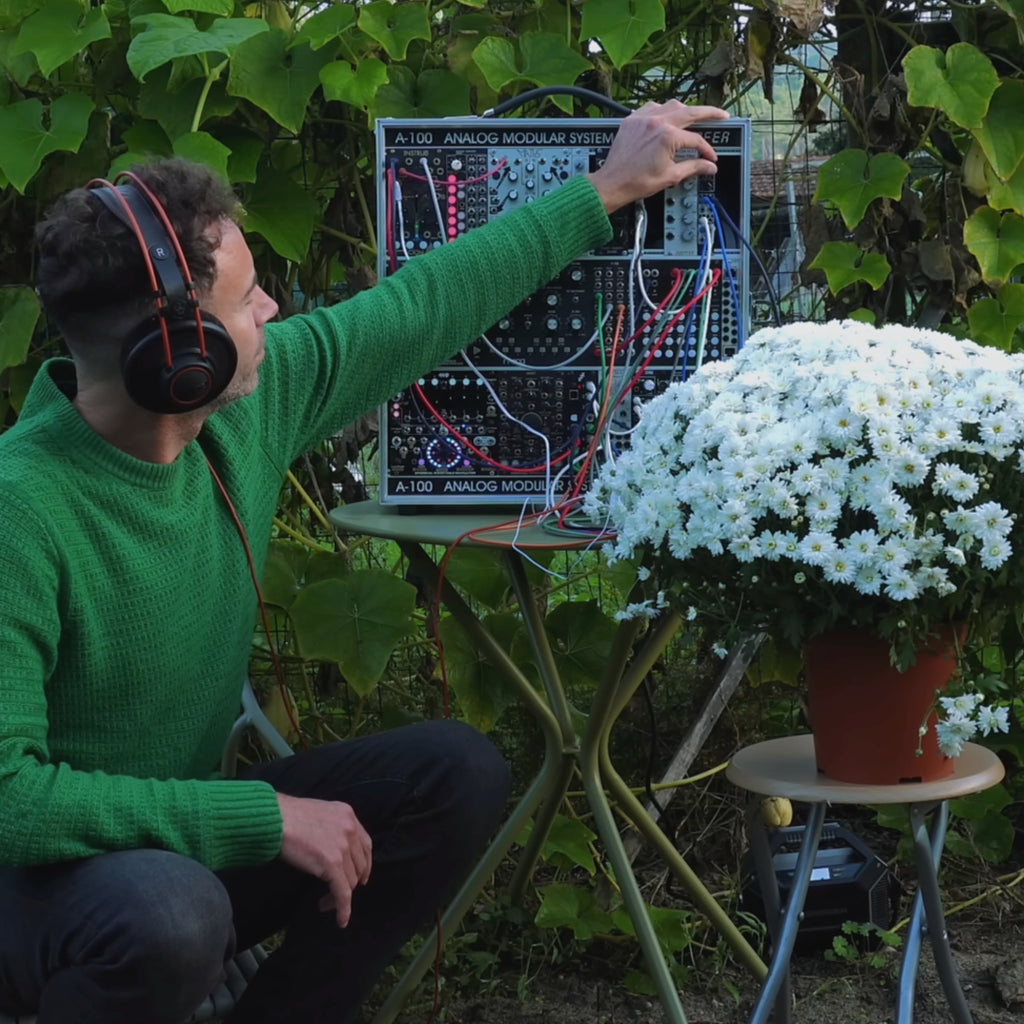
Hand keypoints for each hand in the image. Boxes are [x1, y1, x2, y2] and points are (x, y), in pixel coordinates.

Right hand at [277, 793, 372, 927]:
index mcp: (348, 814)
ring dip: (341, 896)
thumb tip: (331, 848)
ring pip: (351, 881)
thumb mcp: (318, 813)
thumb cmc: (287, 817)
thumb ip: (331, 827)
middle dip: (351, 882)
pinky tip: (340, 920)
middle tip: (338, 894)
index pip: (365, 845)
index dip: (363, 864)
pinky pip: (343, 893)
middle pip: (359, 865)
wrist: (274, 819)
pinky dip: (343, 909)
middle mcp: (350, 829)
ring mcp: (343, 846)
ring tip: (325, 902)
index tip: (359, 878)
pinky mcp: (332, 864)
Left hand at [586, 100, 729, 214]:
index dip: (706, 150)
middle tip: (721, 114)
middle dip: (709, 113)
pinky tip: (666, 117)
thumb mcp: (670, 176)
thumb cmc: (636, 182)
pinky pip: (651, 107)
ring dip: (684, 110)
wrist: (612, 184)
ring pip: (671, 105)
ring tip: (693, 117)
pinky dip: (662, 110)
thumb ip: (693, 167)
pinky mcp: (632, 120)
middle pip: (690, 112)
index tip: (710, 158)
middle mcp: (656, 122)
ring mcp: (643, 119)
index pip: (696, 139)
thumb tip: (709, 166)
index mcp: (667, 136)